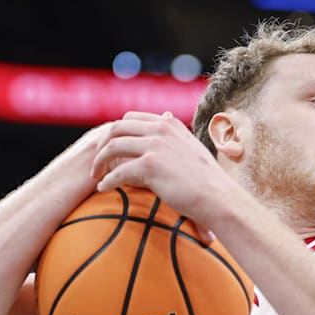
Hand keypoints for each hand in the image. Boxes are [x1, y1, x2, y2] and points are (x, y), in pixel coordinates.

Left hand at [90, 111, 238, 231]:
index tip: (109, 148)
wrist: (218, 197)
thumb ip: (175, 133)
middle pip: (116, 128)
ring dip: (99, 162)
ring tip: (96, 176)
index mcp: (169, 124)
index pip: (131, 118)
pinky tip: (102, 189)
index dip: (116, 132)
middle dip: (102, 145)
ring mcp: (155, 145)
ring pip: (112, 147)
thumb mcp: (191, 146)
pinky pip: (117, 172)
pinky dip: (107, 181)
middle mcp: (161, 129)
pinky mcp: (149, 165)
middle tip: (97, 162)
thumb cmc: (207, 180)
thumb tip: (166, 116)